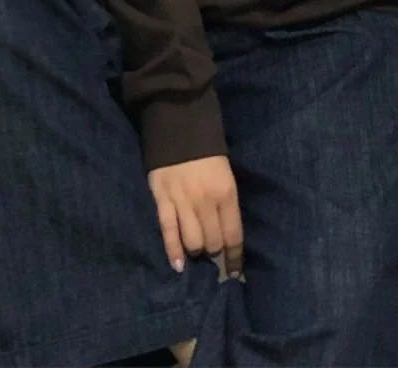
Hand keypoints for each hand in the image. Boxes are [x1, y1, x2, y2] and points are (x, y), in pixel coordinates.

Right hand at [148, 155, 243, 277]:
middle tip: (211, 252)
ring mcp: (183, 201)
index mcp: (226, 193)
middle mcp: (206, 201)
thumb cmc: (208, 153)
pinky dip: (173, 251)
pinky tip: (177, 265)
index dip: (234, 258)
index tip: (234, 272)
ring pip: (193, 241)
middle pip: (213, 242)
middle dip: (214, 251)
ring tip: (195, 251)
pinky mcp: (162, 200)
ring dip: (195, 251)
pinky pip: (169, 232)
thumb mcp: (226, 175)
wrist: (180, 125)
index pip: (233, 235)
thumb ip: (226, 203)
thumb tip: (226, 233)